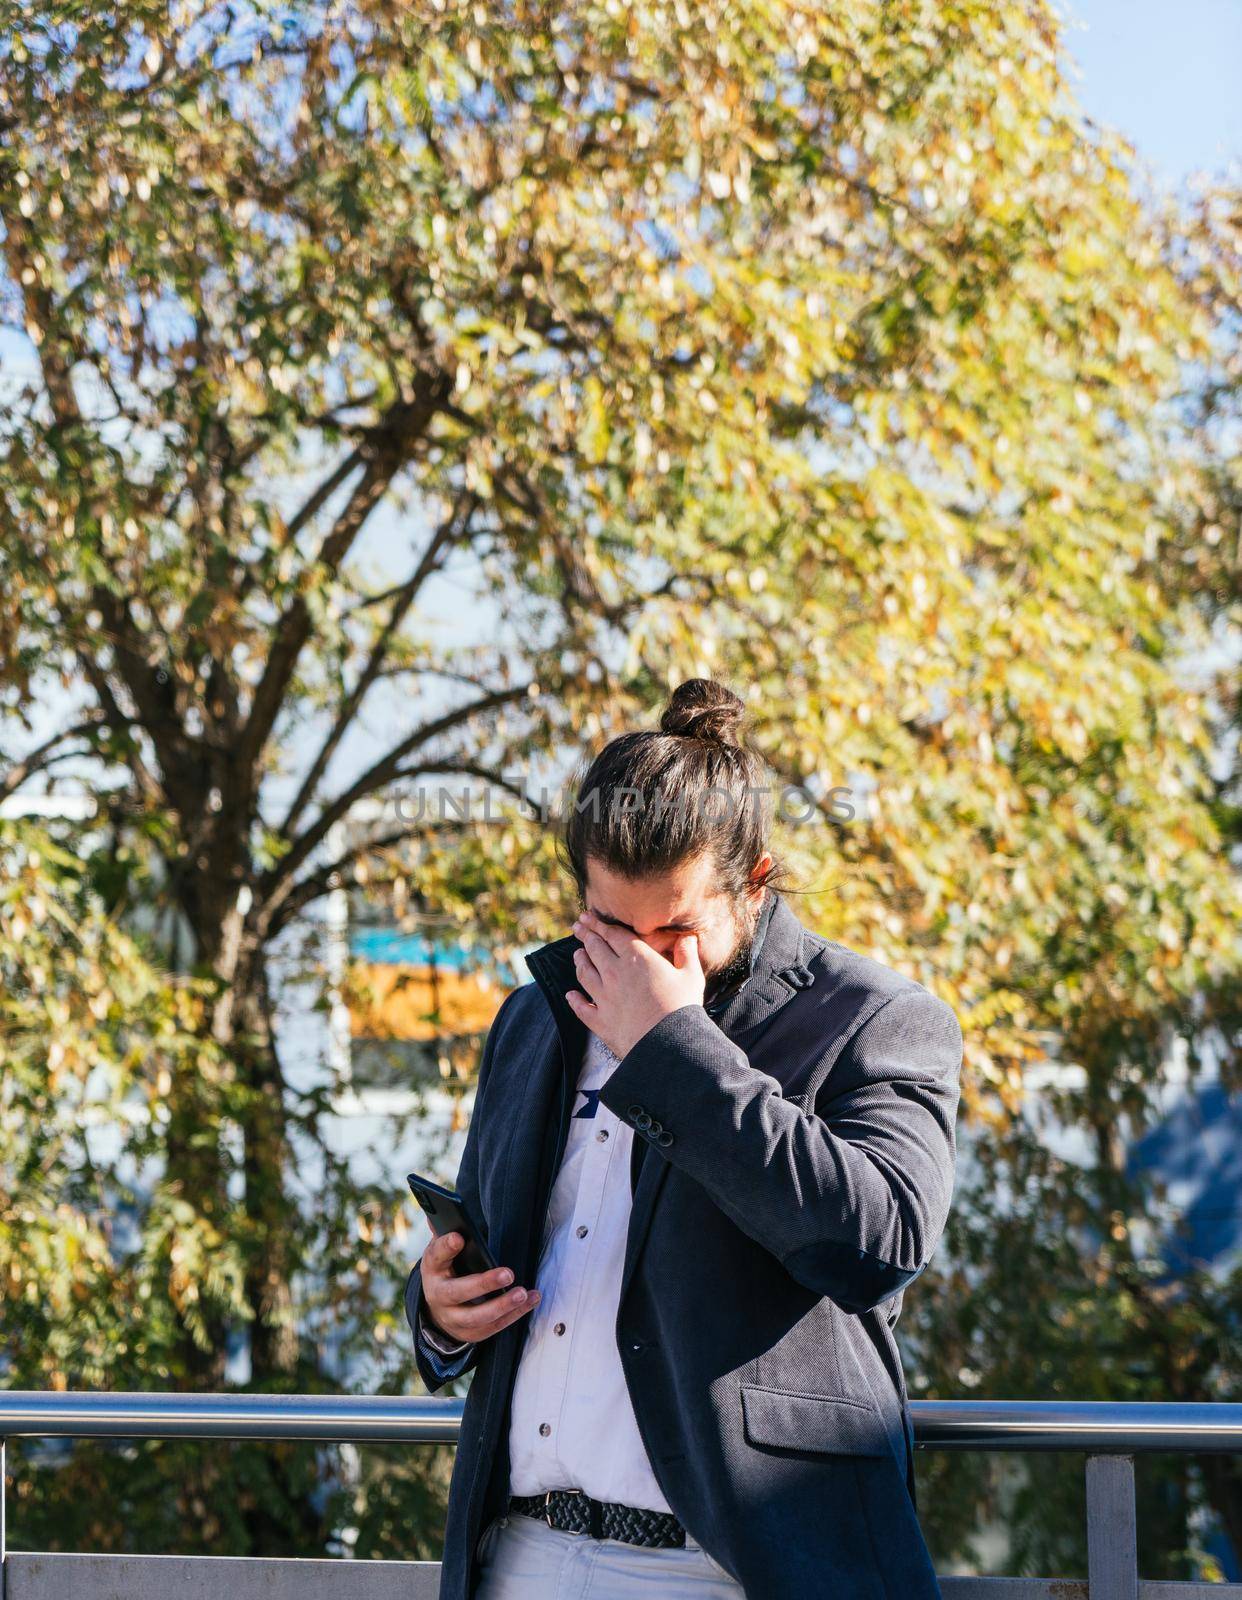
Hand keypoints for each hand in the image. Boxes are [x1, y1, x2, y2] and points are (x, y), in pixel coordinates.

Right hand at [420, 1232, 540, 1343]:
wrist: (438, 1309)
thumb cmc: (447, 1270)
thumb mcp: (441, 1252)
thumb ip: (445, 1233)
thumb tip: (440, 1208)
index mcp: (432, 1269)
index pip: (436, 1256)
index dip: (446, 1247)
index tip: (459, 1237)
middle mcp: (438, 1296)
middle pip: (458, 1292)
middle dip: (483, 1284)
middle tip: (508, 1273)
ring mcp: (453, 1318)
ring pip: (477, 1317)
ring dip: (502, 1305)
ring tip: (522, 1293)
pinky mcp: (470, 1333)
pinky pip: (493, 1327)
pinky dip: (514, 1315)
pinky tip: (530, 1300)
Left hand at [566, 907, 705, 1057]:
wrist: (669, 1044)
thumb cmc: (682, 1008)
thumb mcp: (691, 977)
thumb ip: (687, 954)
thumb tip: (688, 937)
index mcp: (637, 958)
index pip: (612, 934)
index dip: (598, 924)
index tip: (587, 917)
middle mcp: (615, 973)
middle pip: (594, 949)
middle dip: (585, 936)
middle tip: (578, 927)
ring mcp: (604, 996)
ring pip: (584, 973)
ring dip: (579, 961)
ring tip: (577, 954)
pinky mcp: (600, 1020)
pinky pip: (581, 1006)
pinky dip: (574, 999)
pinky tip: (570, 995)